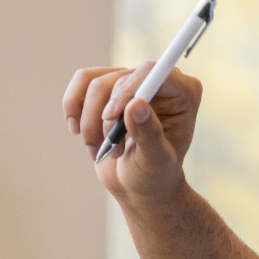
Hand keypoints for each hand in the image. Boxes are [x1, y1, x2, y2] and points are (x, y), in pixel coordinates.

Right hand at [62, 63, 201, 202]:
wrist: (140, 186)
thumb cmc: (155, 175)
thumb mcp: (155, 161)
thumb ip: (149, 134)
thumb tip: (136, 104)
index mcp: (185, 94)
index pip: (150, 73)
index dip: (126, 91)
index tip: (110, 117)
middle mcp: (161, 82)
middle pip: (118, 81)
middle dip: (107, 120)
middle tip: (114, 152)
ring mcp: (134, 82)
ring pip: (94, 84)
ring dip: (90, 122)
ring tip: (100, 150)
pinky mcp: (110, 87)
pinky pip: (82, 82)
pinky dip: (73, 107)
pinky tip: (77, 130)